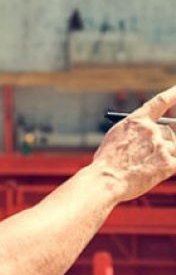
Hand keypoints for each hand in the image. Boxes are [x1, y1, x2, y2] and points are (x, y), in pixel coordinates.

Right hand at [93, 86, 175, 202]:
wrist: (106, 180)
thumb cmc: (107, 163)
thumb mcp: (116, 139)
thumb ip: (135, 133)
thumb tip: (150, 135)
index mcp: (136, 121)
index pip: (161, 102)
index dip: (174, 94)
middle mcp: (151, 130)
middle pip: (169, 131)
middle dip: (164, 141)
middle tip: (157, 150)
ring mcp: (161, 147)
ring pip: (173, 147)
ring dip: (164, 155)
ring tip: (145, 166)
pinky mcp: (168, 164)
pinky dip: (169, 166)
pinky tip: (158, 170)